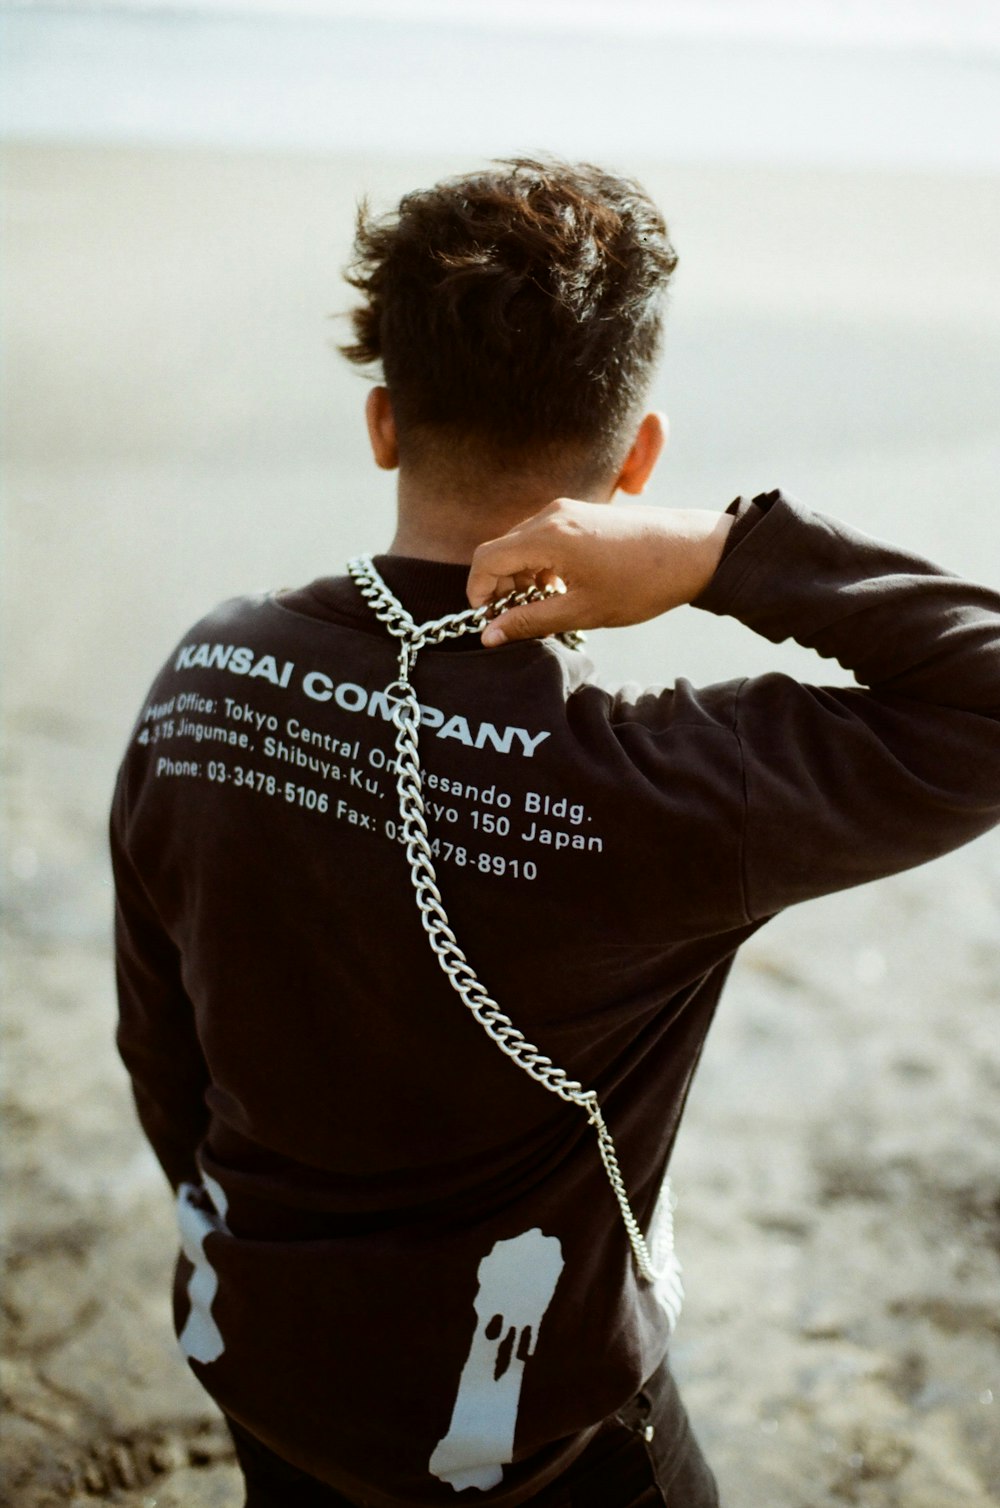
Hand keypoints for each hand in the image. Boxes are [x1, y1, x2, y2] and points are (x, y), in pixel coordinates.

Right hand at [466, 499, 733, 645]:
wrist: (694, 551)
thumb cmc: (641, 583)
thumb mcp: (582, 611)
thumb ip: (530, 621)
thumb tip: (489, 636)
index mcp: (547, 536)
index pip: (485, 558)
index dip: (477, 591)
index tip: (487, 620)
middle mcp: (551, 515)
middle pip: (501, 549)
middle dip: (499, 586)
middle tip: (516, 619)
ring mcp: (568, 510)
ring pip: (522, 544)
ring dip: (521, 576)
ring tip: (543, 607)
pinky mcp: (582, 514)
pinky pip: (544, 537)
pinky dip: (540, 563)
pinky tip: (561, 588)